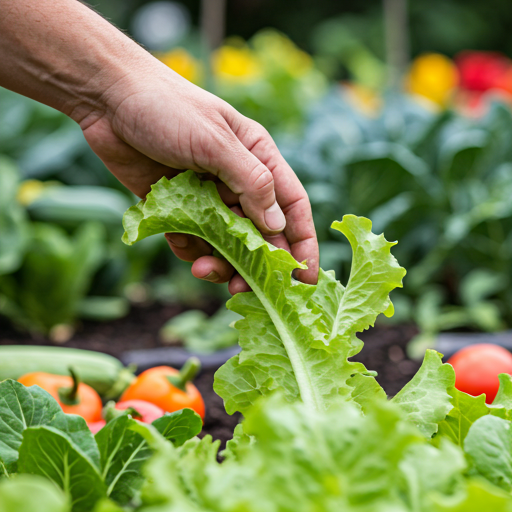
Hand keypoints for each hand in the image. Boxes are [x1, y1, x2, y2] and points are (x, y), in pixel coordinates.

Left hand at [80, 63, 318, 293]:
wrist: (108, 98)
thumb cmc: (168, 107)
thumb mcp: (215, 141)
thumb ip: (252, 182)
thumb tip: (277, 226)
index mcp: (258, 159)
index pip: (291, 206)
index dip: (303, 243)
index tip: (305, 278)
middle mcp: (237, 181)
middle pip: (259, 233)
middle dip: (256, 263)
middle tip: (246, 289)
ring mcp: (207, 196)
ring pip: (225, 243)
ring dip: (219, 262)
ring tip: (202, 270)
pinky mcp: (178, 208)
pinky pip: (192, 240)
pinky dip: (188, 249)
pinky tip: (177, 243)